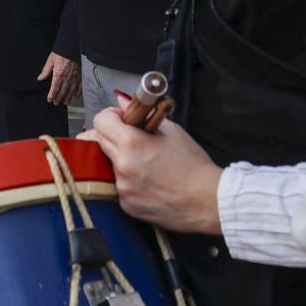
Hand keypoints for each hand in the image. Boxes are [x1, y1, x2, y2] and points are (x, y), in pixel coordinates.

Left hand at [39, 51, 79, 104]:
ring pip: (71, 91)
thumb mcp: (50, 61)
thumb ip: (45, 71)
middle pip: (63, 91)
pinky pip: (79, 86)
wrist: (71, 47)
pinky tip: (76, 96)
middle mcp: (67, 78)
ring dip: (68, 97)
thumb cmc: (60, 53)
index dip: (52, 95)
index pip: (54, 88)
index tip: (49, 100)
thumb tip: (40, 78)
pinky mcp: (80, 76)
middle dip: (59, 98)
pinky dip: (78, 92)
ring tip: (65, 102)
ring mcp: (74, 78)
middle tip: (56, 103)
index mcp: (58, 74)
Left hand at [90, 107, 222, 234]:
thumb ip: (142, 115)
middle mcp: (122, 166)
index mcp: (132, 144)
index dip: (111, 116)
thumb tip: (124, 101)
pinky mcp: (126, 205)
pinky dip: (128, 181)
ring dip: (119, 160)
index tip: (121, 119)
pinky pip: (118, 186)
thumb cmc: (194, 167)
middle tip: (131, 138)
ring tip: (145, 163)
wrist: (207, 200)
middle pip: (97, 142)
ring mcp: (122, 188)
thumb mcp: (172, 132)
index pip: (100, 120)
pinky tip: (148, 181)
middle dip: (112, 135)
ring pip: (107, 165)